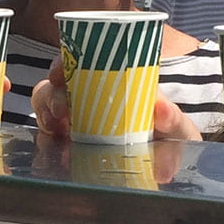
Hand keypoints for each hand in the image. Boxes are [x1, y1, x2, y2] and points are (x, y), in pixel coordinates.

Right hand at [31, 56, 201, 141]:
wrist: (169, 165)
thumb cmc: (173, 139)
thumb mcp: (179, 129)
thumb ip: (174, 119)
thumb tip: (162, 109)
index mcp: (117, 80)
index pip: (84, 59)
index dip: (65, 61)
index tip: (59, 74)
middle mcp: (94, 92)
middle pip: (59, 77)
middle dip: (52, 88)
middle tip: (61, 109)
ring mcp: (79, 113)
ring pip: (47, 96)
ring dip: (45, 106)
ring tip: (57, 126)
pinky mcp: (69, 136)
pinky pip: (47, 124)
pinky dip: (44, 126)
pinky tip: (55, 138)